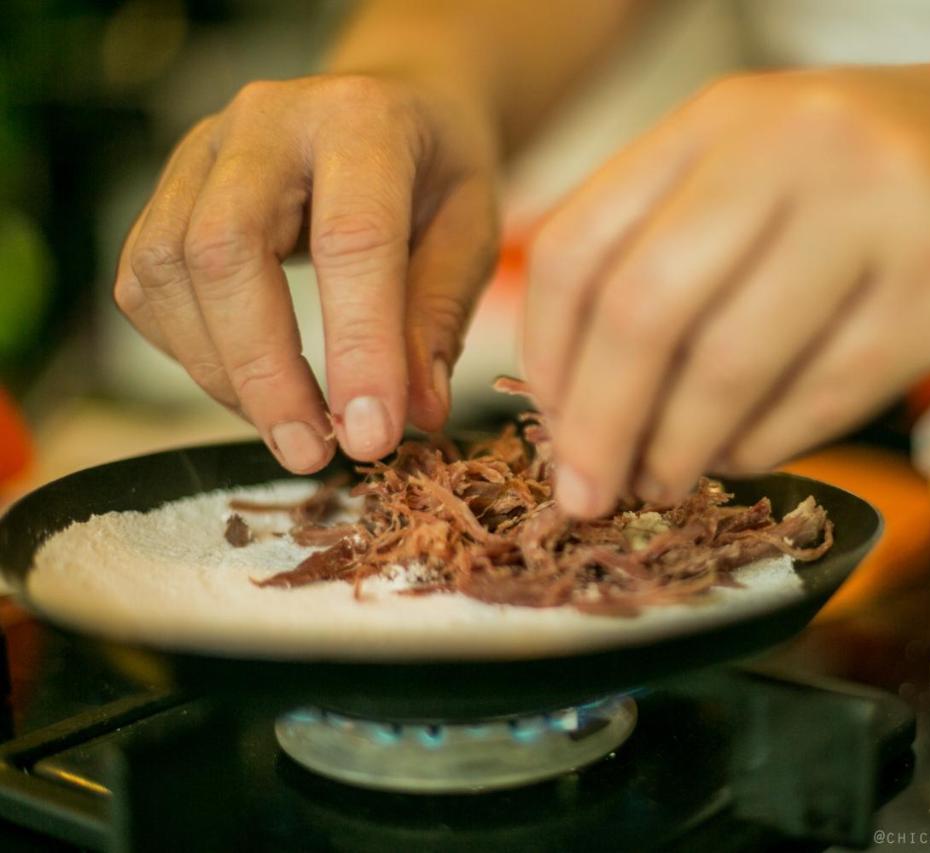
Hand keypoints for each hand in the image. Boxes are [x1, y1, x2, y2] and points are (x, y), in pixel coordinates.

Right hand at [114, 73, 499, 471]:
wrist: (393, 104)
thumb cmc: (438, 172)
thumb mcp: (471, 230)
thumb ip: (439, 316)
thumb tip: (413, 414)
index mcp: (360, 118)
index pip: (350, 238)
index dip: (358, 346)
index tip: (371, 435)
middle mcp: (264, 121)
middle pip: (224, 250)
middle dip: (265, 372)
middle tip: (313, 453)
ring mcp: (200, 152)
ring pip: (167, 271)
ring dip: (224, 374)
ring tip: (292, 430)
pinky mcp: (165, 193)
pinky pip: (146, 287)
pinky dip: (193, 355)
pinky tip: (253, 389)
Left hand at [524, 65, 929, 515]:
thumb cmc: (904, 174)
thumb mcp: (777, 162)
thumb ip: (677, 239)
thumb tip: (580, 378)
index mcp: (728, 117)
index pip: (584, 244)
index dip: (551, 356)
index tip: (552, 424)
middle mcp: (795, 145)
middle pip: (642, 309)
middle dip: (600, 424)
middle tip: (588, 489)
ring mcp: (880, 208)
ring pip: (731, 364)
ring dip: (682, 449)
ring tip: (667, 480)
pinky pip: (823, 395)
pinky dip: (768, 446)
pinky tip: (748, 457)